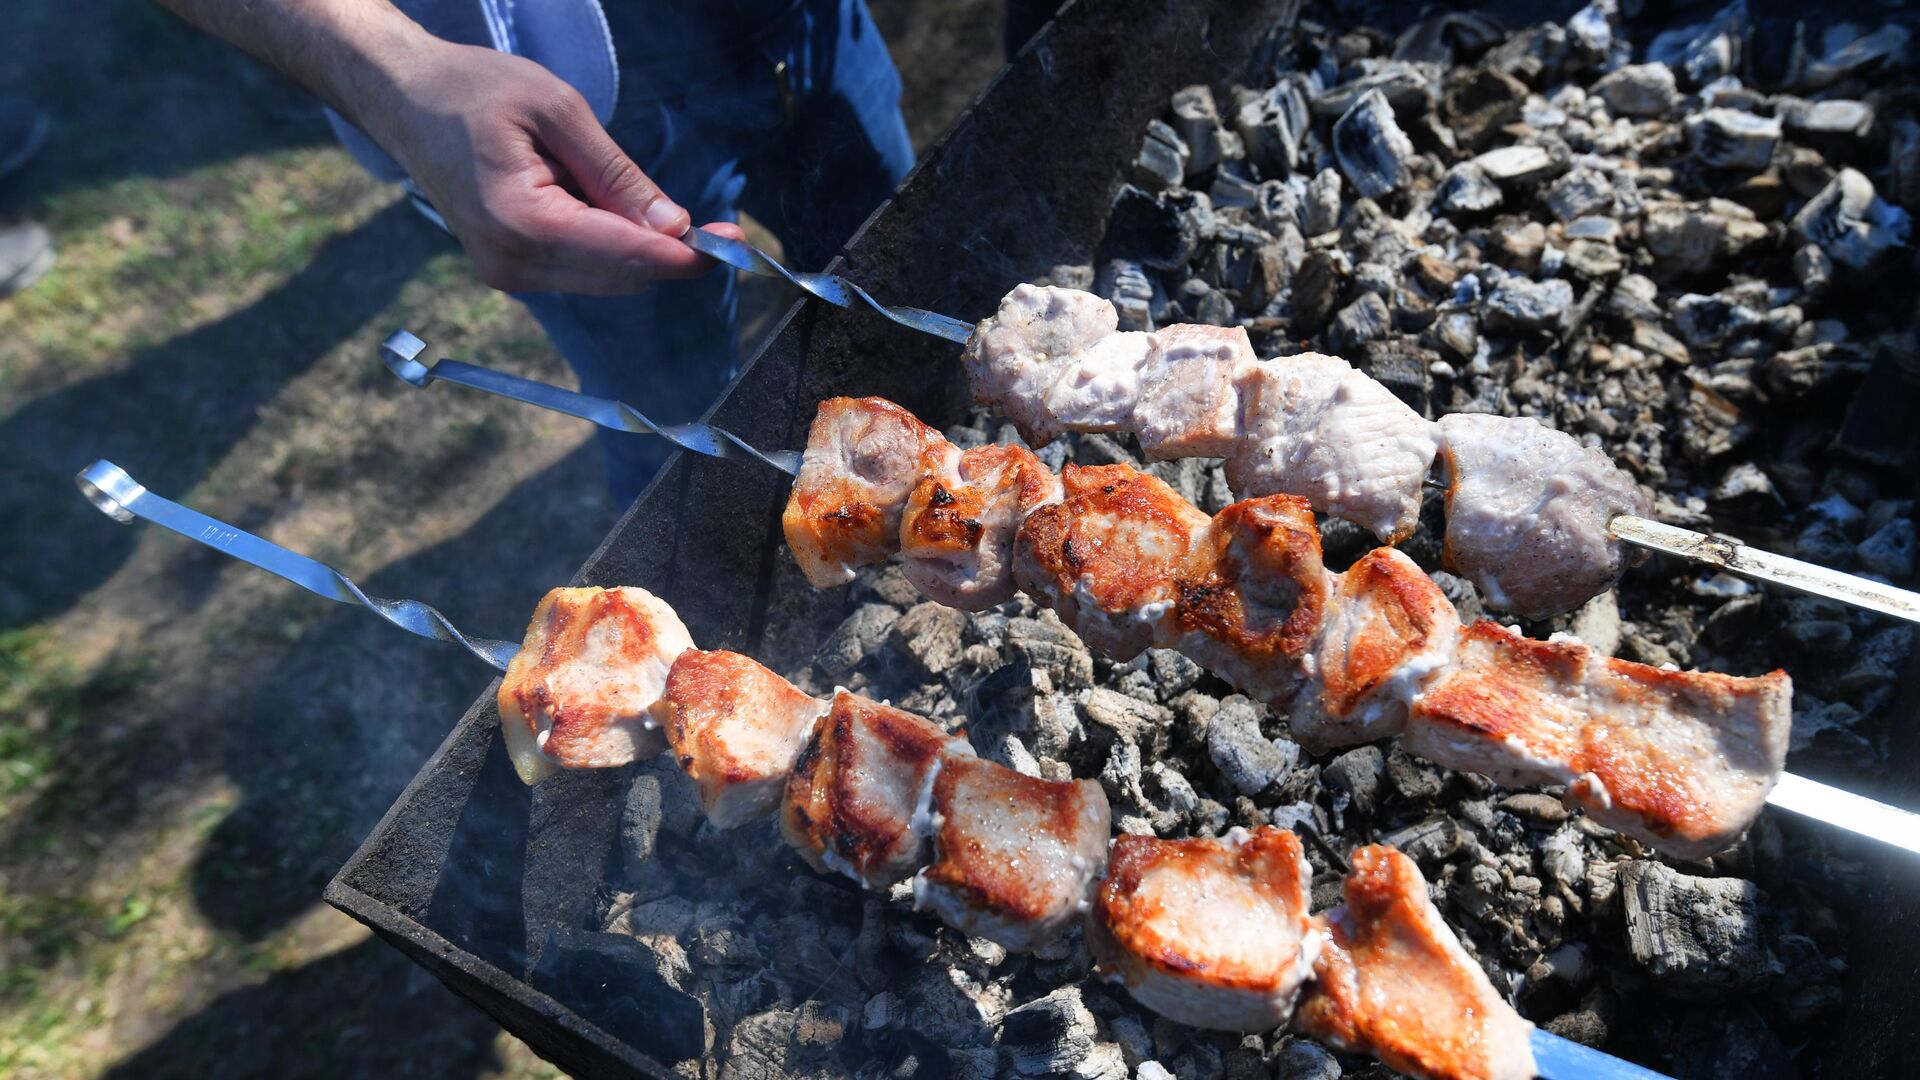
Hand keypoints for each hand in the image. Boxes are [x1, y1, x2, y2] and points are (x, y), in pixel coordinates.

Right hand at [363, 38, 741, 293]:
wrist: (402, 99)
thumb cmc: (475, 89)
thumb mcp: (557, 110)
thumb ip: (617, 174)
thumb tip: (673, 225)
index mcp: (523, 222)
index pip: (626, 255)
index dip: (687, 254)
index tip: (734, 244)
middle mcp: (513, 262)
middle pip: (622, 275)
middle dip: (673, 254)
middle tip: (718, 226)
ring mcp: (508, 273)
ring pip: (606, 278)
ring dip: (641, 248)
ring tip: (633, 195)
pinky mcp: (510, 270)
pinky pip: (582, 269)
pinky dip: (611, 245)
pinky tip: (604, 206)